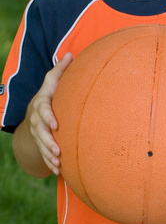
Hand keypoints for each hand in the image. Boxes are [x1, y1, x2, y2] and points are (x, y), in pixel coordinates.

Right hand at [27, 52, 72, 174]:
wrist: (36, 111)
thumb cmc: (51, 94)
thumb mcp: (53, 81)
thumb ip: (61, 70)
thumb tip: (70, 53)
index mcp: (41, 104)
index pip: (42, 110)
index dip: (47, 117)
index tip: (55, 124)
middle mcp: (38, 120)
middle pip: (41, 132)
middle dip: (48, 142)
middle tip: (58, 150)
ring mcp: (39, 133)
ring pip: (42, 145)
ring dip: (49, 155)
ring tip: (59, 163)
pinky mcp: (42, 143)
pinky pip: (44, 154)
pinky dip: (50, 162)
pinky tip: (60, 170)